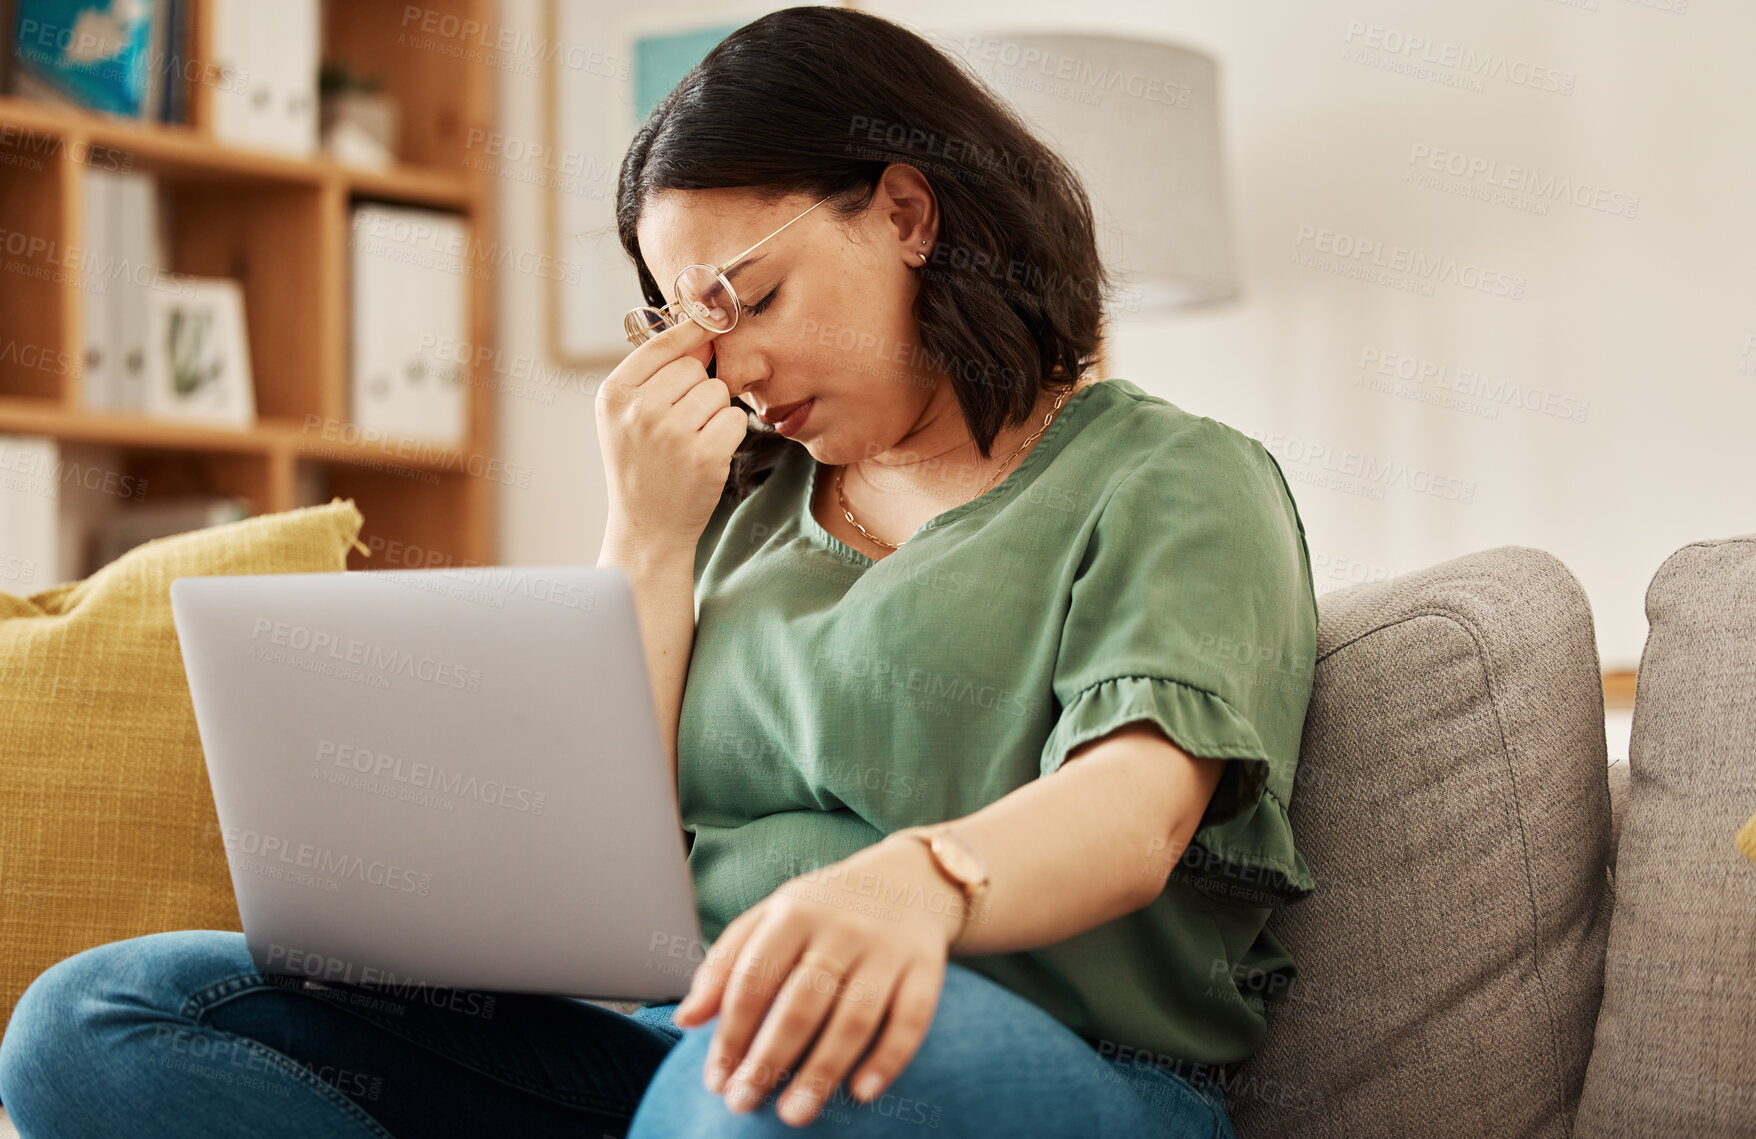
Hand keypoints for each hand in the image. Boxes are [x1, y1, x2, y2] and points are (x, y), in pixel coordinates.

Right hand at [594, 316, 747, 550]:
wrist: (647, 527)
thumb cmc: (641, 465)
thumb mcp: (626, 417)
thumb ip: (655, 374)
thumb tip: (703, 333)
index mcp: (613, 395)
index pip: (660, 344)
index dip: (691, 330)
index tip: (712, 317)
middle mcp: (638, 411)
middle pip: (694, 368)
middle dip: (698, 390)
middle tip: (681, 424)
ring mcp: (671, 434)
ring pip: (717, 391)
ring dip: (714, 413)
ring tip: (691, 440)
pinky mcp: (704, 456)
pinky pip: (734, 418)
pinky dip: (729, 434)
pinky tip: (707, 453)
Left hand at [672, 837, 966, 1126]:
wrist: (907, 880)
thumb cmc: (822, 911)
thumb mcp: (769, 919)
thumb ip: (725, 965)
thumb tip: (685, 1019)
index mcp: (793, 913)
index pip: (754, 979)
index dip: (731, 1033)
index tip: (716, 1079)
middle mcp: (842, 927)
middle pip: (801, 1003)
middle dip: (769, 1059)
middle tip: (744, 1103)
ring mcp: (886, 948)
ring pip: (854, 1017)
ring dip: (823, 1071)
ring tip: (794, 1114)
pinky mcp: (926, 967)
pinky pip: (910, 1019)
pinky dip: (888, 1058)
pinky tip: (862, 1092)